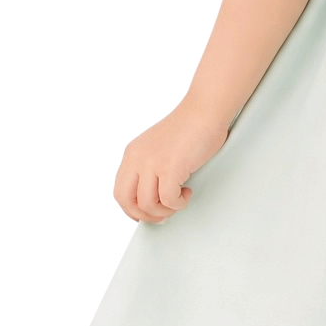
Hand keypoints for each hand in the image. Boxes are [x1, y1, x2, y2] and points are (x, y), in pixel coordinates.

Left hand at [114, 101, 228, 224]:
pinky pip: (169, 200)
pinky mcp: (170, 167)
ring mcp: (152, 163)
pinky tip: (187, 193)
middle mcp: (138, 158)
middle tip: (163, 214)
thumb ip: (151, 167)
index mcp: (133, 154)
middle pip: (126, 201)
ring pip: (147, 205)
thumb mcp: (158, 147)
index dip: (133, 208)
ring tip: (179, 200)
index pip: (120, 191)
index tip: (149, 211)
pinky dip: (179, 204)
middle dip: (145, 215)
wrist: (205, 110)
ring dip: (165, 210)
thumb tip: (155, 197)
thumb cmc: (191, 127)